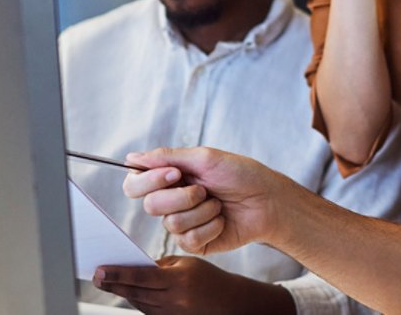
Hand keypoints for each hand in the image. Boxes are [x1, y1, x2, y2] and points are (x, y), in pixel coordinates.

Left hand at [93, 256, 293, 313]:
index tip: (100, 270)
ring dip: (123, 292)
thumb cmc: (209, 279)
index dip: (118, 274)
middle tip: (96, 276)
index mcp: (177, 280)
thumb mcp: (186, 264)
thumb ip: (160, 266)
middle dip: (114, 284)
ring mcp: (171, 314)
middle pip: (135, 292)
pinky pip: (147, 311)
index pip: (140, 276)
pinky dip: (136, 300)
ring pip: (138, 303)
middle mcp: (173, 300)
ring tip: (107, 281)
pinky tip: (127, 292)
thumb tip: (135, 267)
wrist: (230, 304)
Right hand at [123, 147, 288, 255]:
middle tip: (204, 189)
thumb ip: (166, 157)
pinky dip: (210, 225)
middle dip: (180, 197)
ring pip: (171, 223)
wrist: (268, 200)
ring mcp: (183, 223)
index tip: (174, 174)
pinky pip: (189, 239)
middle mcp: (172, 201)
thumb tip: (131, 158)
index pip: (135, 183)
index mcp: (170, 178)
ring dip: (201, 210)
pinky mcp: (196, 243)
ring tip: (218, 203)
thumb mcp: (204, 158)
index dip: (147, 180)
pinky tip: (222, 219)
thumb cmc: (240, 174)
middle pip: (150, 205)